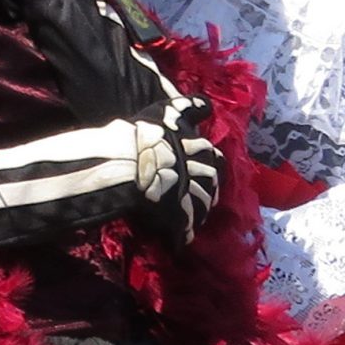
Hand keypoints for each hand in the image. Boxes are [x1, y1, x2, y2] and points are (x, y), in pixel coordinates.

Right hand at [134, 97, 221, 240]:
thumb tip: (207, 104)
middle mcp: (203, 172)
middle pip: (211, 183)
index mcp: (202, 149)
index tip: (206, 165)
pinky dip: (183, 235)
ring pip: (202, 205)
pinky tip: (180, 239)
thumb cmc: (147, 133)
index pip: (214, 158)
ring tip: (192, 217)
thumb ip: (190, 105)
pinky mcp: (179, 215)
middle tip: (201, 194)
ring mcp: (192, 195)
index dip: (209, 162)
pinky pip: (184, 230)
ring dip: (198, 211)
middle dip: (208, 189)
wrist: (130, 160)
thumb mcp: (169, 109)